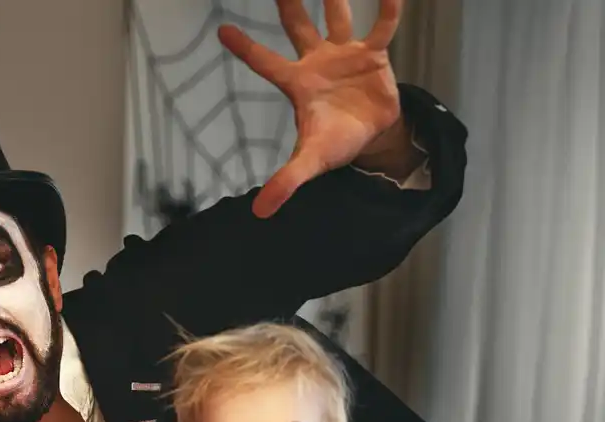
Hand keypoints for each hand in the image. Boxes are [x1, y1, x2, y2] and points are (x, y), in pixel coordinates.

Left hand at [220, 0, 404, 216]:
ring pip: (338, 18)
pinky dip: (389, 12)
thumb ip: (286, 181)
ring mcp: (345, 55)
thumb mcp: (311, 161)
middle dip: (290, 5)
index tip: (221, 30)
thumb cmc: (336, 144)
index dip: (246, 48)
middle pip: (298, 28)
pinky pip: (382, 29)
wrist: (372, 138)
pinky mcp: (374, 55)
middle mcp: (317, 63)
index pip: (265, 63)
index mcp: (297, 84)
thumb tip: (260, 212)